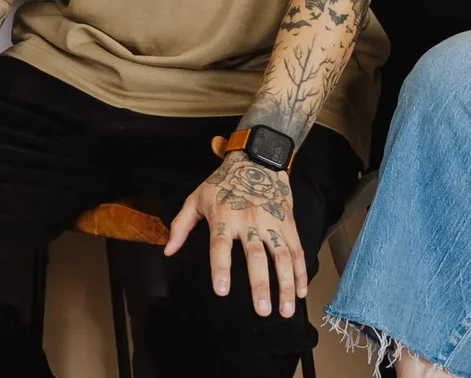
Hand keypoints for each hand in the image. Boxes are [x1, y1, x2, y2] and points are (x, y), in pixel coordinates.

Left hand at [165, 154, 305, 317]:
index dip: (221, 268)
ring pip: (282, 257)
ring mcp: (271, 222)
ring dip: (286, 284)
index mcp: (224, 217)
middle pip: (256, 256)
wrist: (256, 159)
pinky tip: (301, 292)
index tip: (222, 290)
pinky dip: (301, 272)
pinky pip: (297, 250)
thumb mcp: (196, 198)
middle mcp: (250, 221)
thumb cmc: (223, 182)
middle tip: (263, 310)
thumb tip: (168, 250)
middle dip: (260, 285)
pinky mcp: (288, 223)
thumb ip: (181, 225)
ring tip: (286, 309)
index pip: (221, 246)